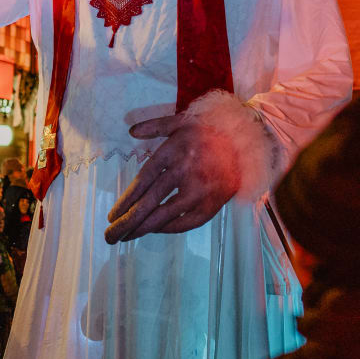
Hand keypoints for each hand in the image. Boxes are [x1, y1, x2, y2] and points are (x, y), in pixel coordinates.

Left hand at [104, 114, 238, 242]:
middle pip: (149, 203)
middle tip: (110, 235)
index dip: (125, 201)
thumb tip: (131, 131)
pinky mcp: (214, 203)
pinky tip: (156, 231)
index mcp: (173, 152)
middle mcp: (184, 172)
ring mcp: (200, 190)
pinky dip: (170, 229)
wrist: (249, 139)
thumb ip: (155, 126)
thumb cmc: (211, 128)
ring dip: (144, 229)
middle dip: (127, 222)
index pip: (142, 182)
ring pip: (165, 216)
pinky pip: (188, 222)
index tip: (112, 215)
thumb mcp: (182, 120)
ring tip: (126, 238)